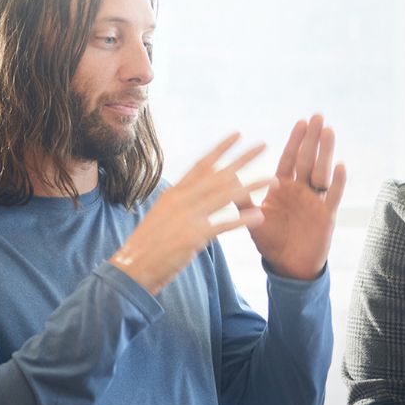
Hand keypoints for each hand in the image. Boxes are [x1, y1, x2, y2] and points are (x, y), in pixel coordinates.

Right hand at [109, 134, 268, 293]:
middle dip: (243, 159)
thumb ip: (179, 205)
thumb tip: (193, 197)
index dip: (221, 149)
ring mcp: (187, 216)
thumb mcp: (161, 217)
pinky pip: (223, 224)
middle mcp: (181, 199)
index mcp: (174, 193)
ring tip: (273, 179)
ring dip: (252, 186)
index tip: (238, 135)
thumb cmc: (146, 246)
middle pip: (218, 174)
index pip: (201, 164)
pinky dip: (242, 220)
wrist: (131, 269)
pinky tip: (260, 216)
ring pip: (225, 196)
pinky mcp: (193, 236)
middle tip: (263, 145)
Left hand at [244, 114, 345, 279]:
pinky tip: (340, 165)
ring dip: (325, 152)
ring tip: (328, 132)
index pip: (290, 159)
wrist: (287, 267)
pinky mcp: (326, 216)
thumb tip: (225, 178)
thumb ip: (242, 199)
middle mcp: (301, 190)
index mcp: (283, 187)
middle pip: (308, 160)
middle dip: (312, 139)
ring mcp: (315, 201)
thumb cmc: (270, 241)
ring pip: (322, 172)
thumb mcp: (252, 218)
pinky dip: (337, 182)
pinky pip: (333, 196)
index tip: (301, 122)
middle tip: (318, 117)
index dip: (295, 141)